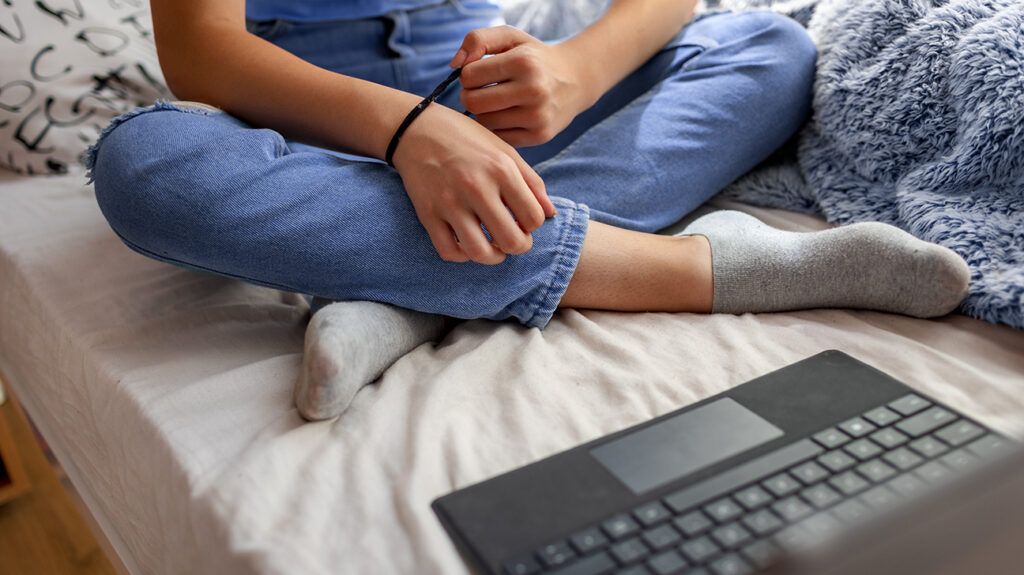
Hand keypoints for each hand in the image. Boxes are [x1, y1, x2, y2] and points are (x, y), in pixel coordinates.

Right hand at [392, 103, 556, 264]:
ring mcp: (449, 202)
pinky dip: (462, 256)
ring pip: (480, 253)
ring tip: (494, 248)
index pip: (533, 218)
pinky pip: (448, 251)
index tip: (524, 220)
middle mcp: (476, 187)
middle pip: (511, 241)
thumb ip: (532, 182)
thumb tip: (550, 214)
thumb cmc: (467, 140)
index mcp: (501, 170)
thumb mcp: (505, 152)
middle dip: (518, 246)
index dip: (533, 225)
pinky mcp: (427, 213)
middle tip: (513, 239)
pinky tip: (467, 243)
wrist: (416, 129)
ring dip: (493, 257)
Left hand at [451, 26, 596, 146]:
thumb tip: (454, 65)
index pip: (470, 76)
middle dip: (470, 96)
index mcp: (523, 62)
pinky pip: (499, 138)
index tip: (479, 73)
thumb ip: (478, 40)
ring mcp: (537, 117)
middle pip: (473, 103)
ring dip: (483, 113)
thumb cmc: (534, 57)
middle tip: (480, 91)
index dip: (468, 74)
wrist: (576, 79)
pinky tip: (505, 116)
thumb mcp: (510, 37)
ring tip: (494, 102)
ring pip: (484, 123)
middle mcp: (533, 90)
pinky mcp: (539, 136)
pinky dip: (497, 128)